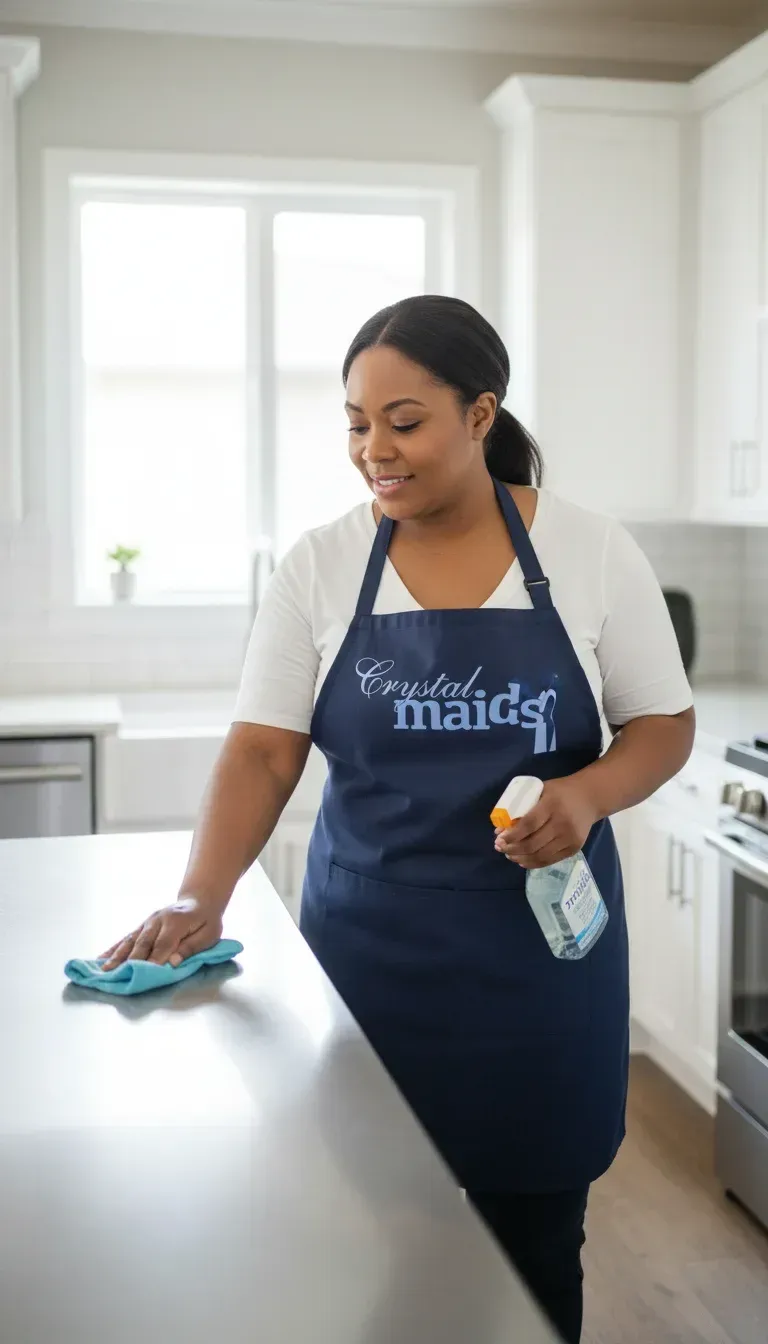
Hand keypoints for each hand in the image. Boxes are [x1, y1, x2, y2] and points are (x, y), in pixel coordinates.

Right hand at [100, 896, 223, 969]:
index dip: (155, 960)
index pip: (163, 944)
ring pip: (130, 941)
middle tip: (118, 977)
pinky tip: (101, 959)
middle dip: (131, 961)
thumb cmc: (206, 921)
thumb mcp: (209, 934)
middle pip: (143, 943)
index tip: (146, 975)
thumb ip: (192, 947)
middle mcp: (157, 921)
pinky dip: (113, 949)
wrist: (198, 900)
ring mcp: (147, 923)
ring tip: (104, 970)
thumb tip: (174, 961)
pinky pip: (126, 938)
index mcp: (176, 921)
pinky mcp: (141, 926)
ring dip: (117, 957)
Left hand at [494, 776, 597, 869]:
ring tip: (509, 855)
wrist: (591, 797)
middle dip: (512, 849)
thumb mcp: (541, 790)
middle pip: (533, 843)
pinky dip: (534, 863)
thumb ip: (522, 807)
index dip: (512, 835)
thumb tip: (500, 829)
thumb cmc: (561, 791)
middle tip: (500, 848)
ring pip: (540, 855)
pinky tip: (523, 860)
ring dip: (521, 858)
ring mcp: (570, 838)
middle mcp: (563, 823)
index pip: (529, 824)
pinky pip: (550, 860)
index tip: (499, 838)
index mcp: (552, 805)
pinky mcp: (574, 848)